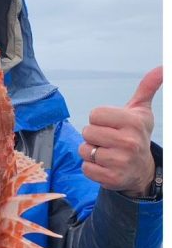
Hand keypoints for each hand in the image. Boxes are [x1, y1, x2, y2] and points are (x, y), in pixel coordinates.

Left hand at [79, 67, 161, 195]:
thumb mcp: (142, 111)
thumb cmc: (137, 134)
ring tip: (107, 152)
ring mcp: (121, 162)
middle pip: (87, 131)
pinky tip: (105, 165)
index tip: (112, 125)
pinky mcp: (112, 179)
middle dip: (94, 135)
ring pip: (85, 150)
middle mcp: (129, 142)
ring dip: (91, 151)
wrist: (142, 169)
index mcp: (133, 122)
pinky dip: (91, 167)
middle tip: (109, 140)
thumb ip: (147, 88)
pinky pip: (86, 168)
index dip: (99, 119)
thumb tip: (163, 68)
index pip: (94, 114)